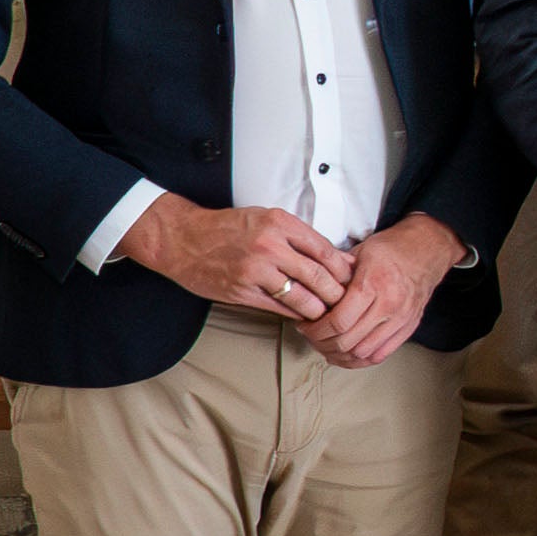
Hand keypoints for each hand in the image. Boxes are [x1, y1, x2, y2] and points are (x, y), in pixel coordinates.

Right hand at [121, 198, 351, 320]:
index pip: (326, 251)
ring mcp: (255, 271)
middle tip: (347, 302)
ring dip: (320, 309)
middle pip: (319, 276)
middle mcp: (270, 246)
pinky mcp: (242, 291)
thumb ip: (300, 237)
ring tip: (328, 313)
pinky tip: (303, 316)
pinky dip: (296, 314)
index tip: (352, 279)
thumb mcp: (267, 219)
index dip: (344, 269)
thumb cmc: (229, 228)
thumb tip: (338, 258)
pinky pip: (280, 308)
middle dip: (338, 293)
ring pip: (303, 297)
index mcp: (280, 224)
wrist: (183, 239)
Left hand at [300, 217, 461, 368]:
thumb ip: (335, 273)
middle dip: (322, 343)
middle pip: (348, 341)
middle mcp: (390, 305)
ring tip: (326, 345)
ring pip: (362, 353)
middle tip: (311, 337)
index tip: (305, 327)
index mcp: (374, 284)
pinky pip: (380, 355)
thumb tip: (310, 289)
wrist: (426, 251)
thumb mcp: (358, 253)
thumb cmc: (390, 250)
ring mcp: (401, 319)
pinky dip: (359, 360)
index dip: (315, 330)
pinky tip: (346, 354)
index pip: (339, 322)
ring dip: (339, 354)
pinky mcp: (408, 328)